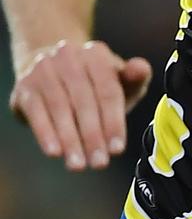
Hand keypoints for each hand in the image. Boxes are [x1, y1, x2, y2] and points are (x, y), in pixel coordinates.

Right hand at [10, 40, 151, 170]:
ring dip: (70, 140)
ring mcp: (44, 69)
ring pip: (60, 108)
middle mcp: (70, 56)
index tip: (117, 149)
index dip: (114, 122)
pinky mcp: (25, 85)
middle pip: (84, 101)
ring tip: (78, 164)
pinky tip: (55, 152)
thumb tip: (140, 68)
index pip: (108, 91)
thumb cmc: (93, 83)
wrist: (51, 70)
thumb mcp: (118, 80)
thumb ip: (135, 77)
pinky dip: (46, 133)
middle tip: (99, 162)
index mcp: (97, 54)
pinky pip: (36, 111)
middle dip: (93, 136)